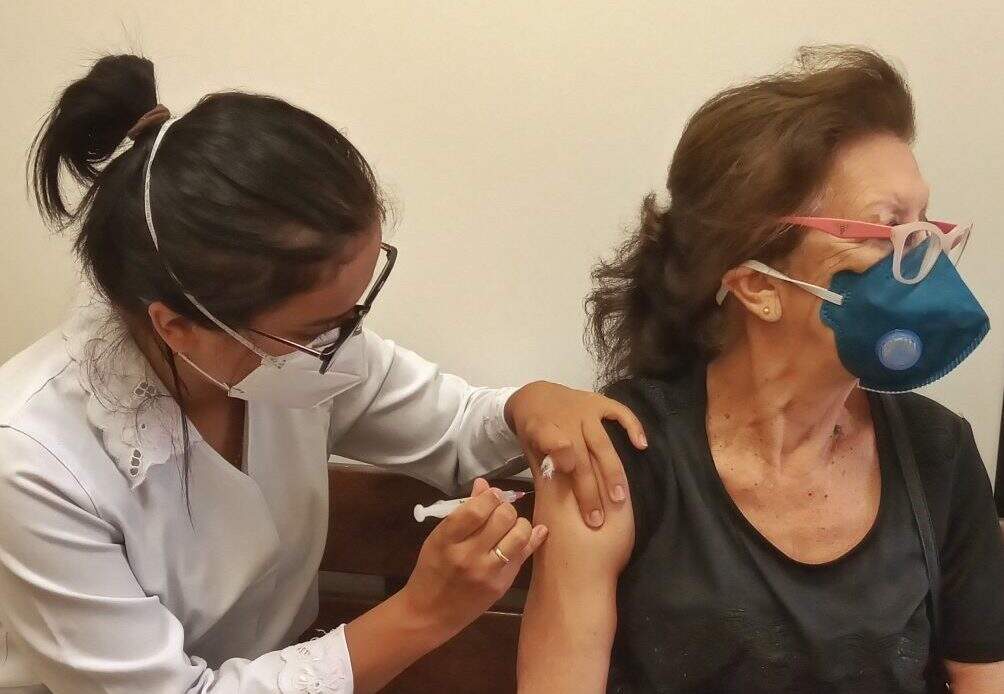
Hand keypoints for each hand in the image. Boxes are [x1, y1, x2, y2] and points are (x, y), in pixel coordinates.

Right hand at [400, 478, 547, 635]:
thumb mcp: (438, 538)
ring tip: (511, 526)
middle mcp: (468, 556)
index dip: (490, 496)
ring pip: (520, 535)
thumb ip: (463, 512)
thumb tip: (484, 486)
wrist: (430, 613)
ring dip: (520, 523)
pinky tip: (537, 530)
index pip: (477, 510)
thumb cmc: (431, 570)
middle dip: (506, 508)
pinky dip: (532, 539)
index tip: (492, 495)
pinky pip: (524, 555)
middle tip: (501, 511)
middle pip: (503, 518)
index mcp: (447, 540)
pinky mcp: (501, 585)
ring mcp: (487, 573)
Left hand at [505, 381, 646, 527]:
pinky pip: (620, 412)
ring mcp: (584, 408)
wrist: (535, 396)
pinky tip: (642, 446)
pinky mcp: (599, 401)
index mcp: (540, 428)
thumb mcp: (528, 448)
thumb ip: (542, 468)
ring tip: (619, 498)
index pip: (552, 442)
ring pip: (601, 442)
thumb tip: (554, 504)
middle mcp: (565, 417)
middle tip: (596, 520)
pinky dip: (633, 427)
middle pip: (580, 456)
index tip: (569, 474)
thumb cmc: (533, 431)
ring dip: (611, 472)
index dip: (561, 457)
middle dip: (588, 489)